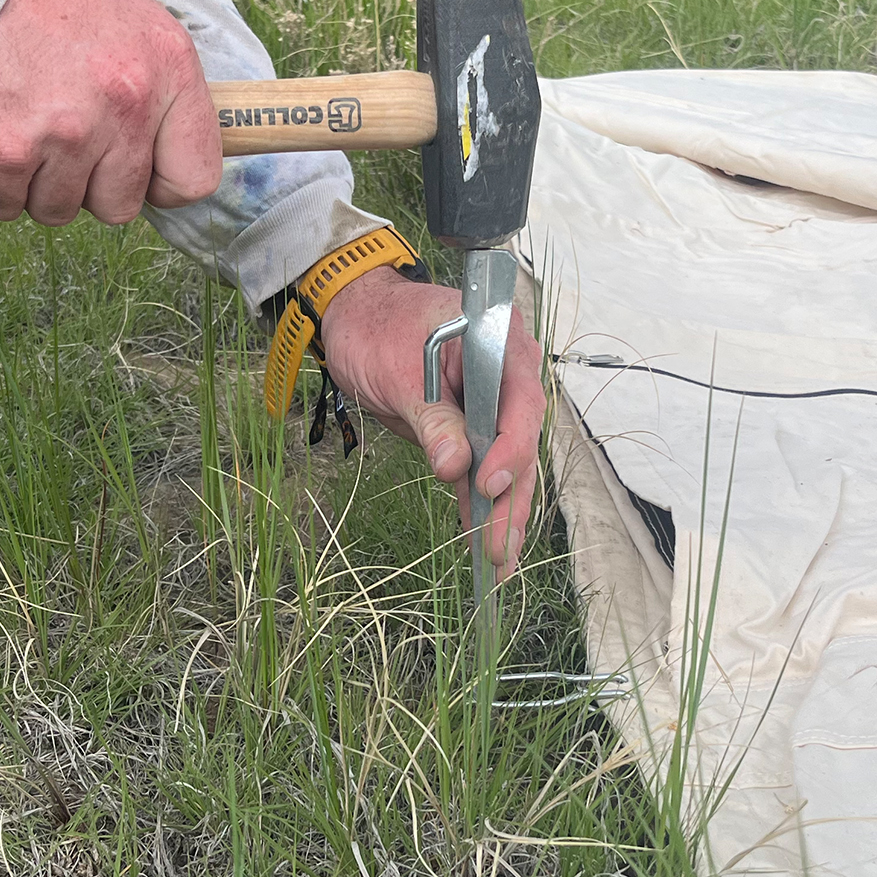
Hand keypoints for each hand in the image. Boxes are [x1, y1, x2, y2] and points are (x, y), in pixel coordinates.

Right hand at [0, 0, 220, 225]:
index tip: (137, 169)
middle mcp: (125, 104)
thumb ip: (160, 84)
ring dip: (37, 183)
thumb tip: (172, 145)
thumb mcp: (128, 16)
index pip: (195, 176)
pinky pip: (6, 206)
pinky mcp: (3, 155)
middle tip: (61, 138)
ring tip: (21, 127)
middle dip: (89, 185)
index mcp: (169, 68)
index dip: (161, 183)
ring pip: (60, 210)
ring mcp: (65, 134)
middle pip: (121, 205)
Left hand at [320, 266, 545, 576]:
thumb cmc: (377, 328)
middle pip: (519, 440)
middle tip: (500, 548)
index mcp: (498, 343)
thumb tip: (454, 467)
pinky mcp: (471, 425)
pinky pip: (480, 465)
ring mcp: (491, 402)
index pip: (521, 401)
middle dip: (510, 497)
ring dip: (500, 510)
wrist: (355, 314)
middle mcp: (507, 374)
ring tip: (498, 561)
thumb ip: (432, 417)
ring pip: (505, 461)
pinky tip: (480, 538)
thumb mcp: (398, 371)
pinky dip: (478, 501)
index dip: (512, 446)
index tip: (490, 483)